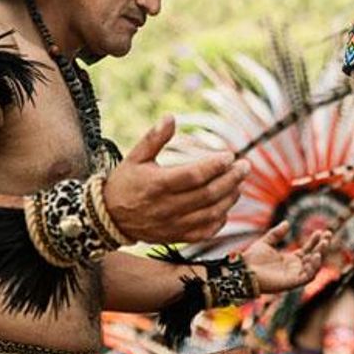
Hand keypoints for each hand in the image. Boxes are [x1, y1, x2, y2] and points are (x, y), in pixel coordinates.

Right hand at [103, 116, 249, 243]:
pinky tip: (225, 206)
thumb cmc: (125, 183)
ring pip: (210, 214)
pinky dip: (219, 220)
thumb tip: (171, 117)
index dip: (215, 166)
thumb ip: (154, 138)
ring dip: (229, 198)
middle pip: (208, 194)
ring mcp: (173, 225)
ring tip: (238, 183)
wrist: (109, 218)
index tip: (229, 156)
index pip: (194, 176)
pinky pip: (204, 232)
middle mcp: (166, 207)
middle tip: (245, 166)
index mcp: (157, 184)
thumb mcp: (135, 157)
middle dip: (231, 179)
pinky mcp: (176, 237)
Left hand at [242, 222, 328, 293]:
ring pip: (314, 267)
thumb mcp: (266, 242)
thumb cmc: (252, 259)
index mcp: (289, 260)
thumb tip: (287, 223)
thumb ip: (276, 233)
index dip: (315, 241)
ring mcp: (294, 276)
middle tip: (328, 235)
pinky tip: (315, 255)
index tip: (321, 231)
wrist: (243, 270)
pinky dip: (313, 267)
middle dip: (322, 246)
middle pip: (313, 257)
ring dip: (320, 255)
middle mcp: (294, 268)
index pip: (307, 250)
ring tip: (324, 243)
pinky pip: (307, 276)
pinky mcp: (292, 283)